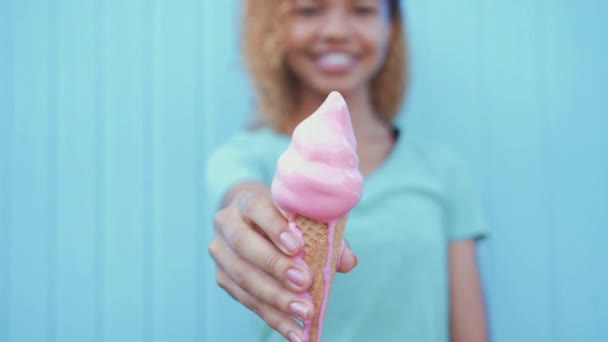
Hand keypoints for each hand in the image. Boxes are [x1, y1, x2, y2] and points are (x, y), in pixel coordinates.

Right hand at [208, 183, 356, 340]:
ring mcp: (221, 253)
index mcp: (246, 200)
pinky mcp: (223, 278)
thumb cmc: (284, 216)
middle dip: (276, 266)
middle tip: (304, 282)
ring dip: (276, 299)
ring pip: (244, 278)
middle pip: (245, 245)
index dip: (275, 227)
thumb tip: (347, 261)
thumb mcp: (301, 215)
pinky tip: (295, 332)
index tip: (297, 247)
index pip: (256, 208)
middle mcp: (226, 223)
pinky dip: (274, 318)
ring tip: (304, 313)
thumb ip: (323, 233)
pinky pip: (247, 301)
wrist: (250, 219)